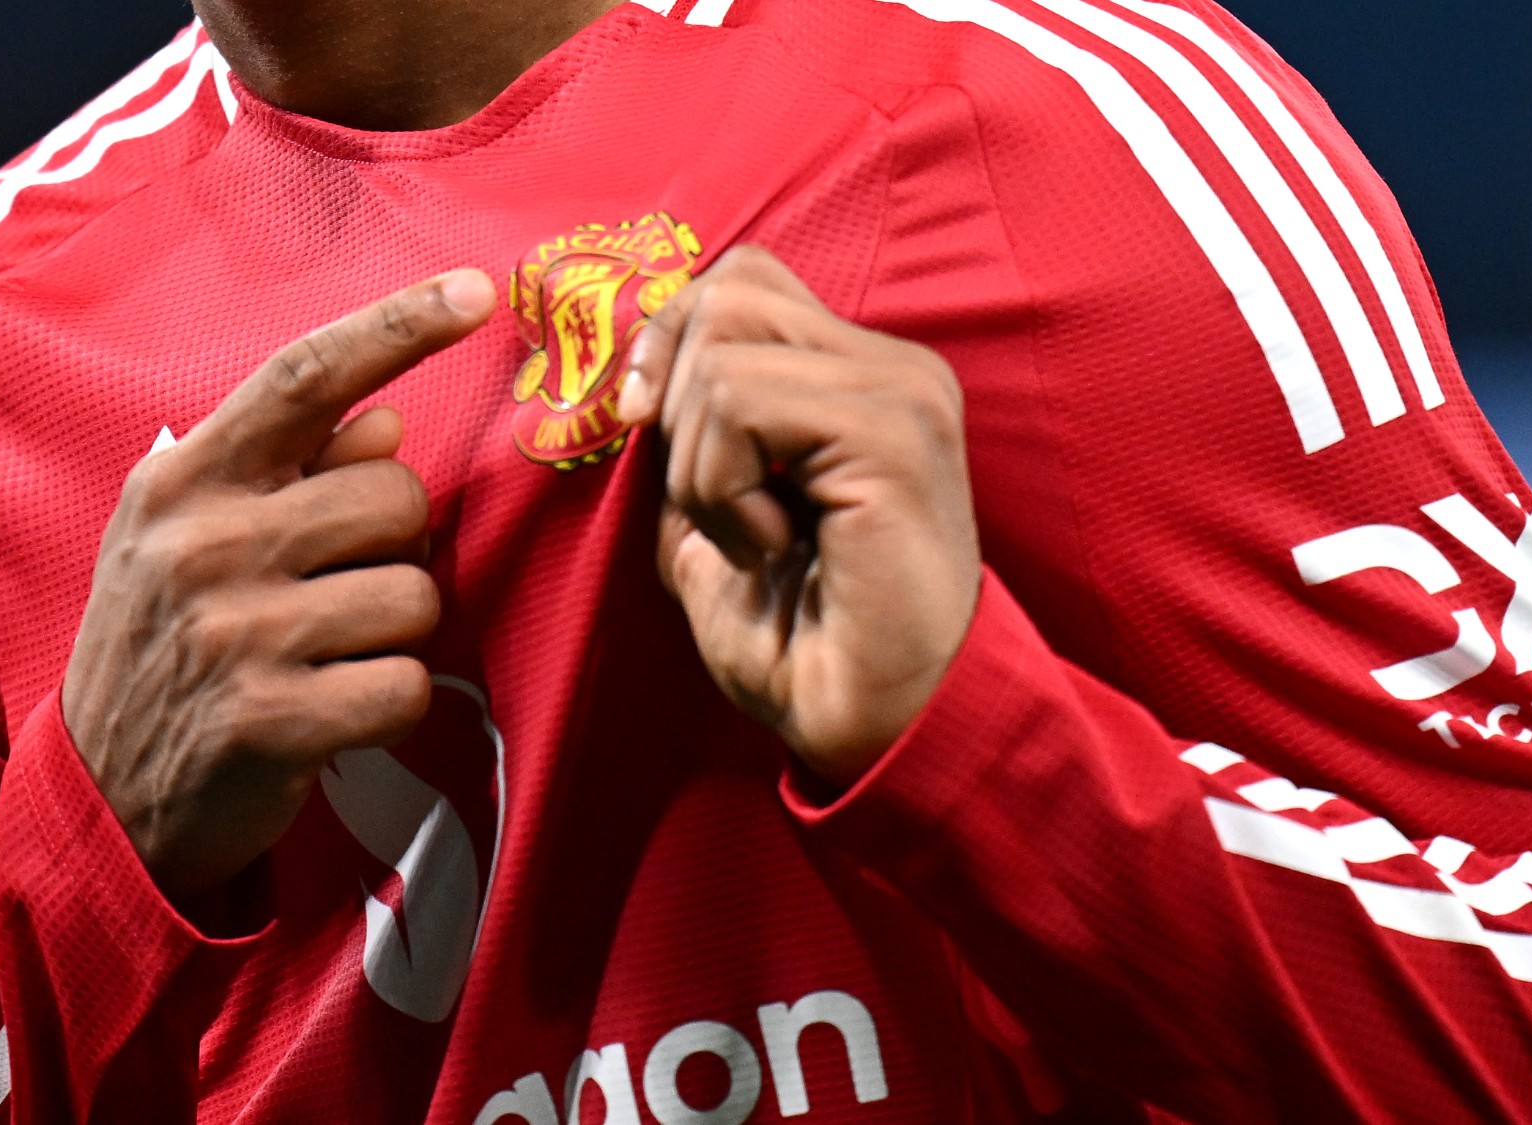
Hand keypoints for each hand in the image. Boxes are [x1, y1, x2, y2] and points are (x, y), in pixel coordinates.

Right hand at [62, 270, 497, 897]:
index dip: (397, 327)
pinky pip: (406, 684)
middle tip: (337, 590)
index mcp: (187, 478)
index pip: (304, 376)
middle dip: (397, 546)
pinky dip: (392, 703)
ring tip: (328, 655)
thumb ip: (288, 474)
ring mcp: (235, 631)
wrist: (103, 794)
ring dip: (395, 632)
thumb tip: (386, 425)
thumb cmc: (172, 643)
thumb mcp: (194, 539)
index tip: (477, 288)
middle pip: (397, 496)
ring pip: (414, 595)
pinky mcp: (271, 719)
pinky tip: (335, 712)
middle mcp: (204, 541)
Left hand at [617, 246, 981, 787]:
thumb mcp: (714, 522)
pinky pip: (742, 405)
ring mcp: (900, 391)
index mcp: (859, 376)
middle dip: (674, 397)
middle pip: (726, 291)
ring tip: (754, 539)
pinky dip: (722, 488)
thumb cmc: (802, 640)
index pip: (740, 281)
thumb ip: (687, 441)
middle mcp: (893, 367)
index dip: (670, 340)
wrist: (875, 727)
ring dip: (700, 465)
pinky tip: (771, 546)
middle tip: (712, 502)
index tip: (643, 427)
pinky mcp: (891, 432)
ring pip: (722, 352)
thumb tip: (631, 383)